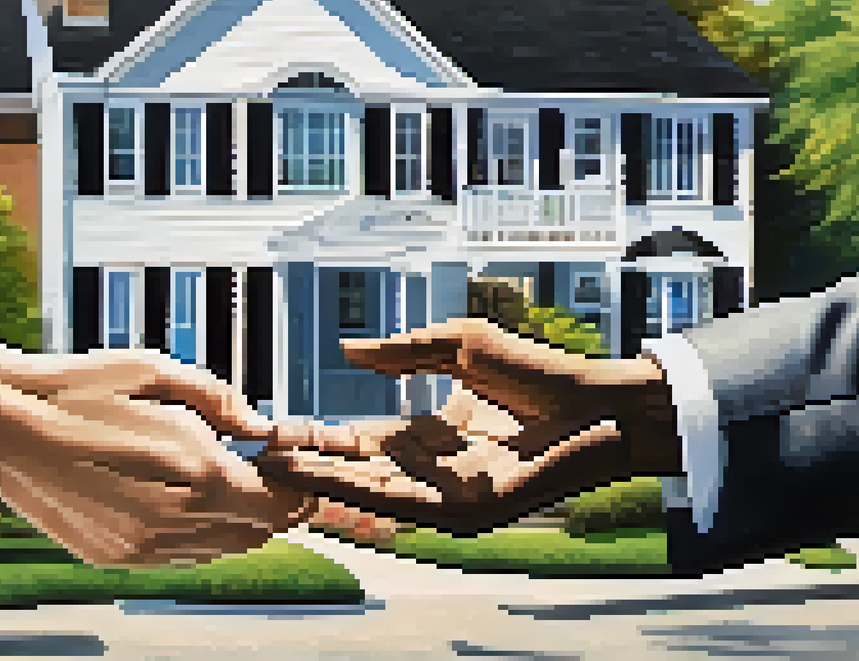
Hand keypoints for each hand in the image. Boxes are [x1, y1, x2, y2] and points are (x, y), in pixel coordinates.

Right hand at [0, 317, 311, 566]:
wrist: (2, 426)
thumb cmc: (77, 392)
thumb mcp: (158, 373)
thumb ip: (222, 402)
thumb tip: (261, 426)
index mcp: (198, 476)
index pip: (279, 505)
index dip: (300, 492)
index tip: (302, 475)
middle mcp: (174, 523)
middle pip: (255, 534)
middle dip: (270, 506)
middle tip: (264, 472)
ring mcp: (141, 548)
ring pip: (217, 550)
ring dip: (231, 522)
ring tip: (214, 480)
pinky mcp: (114, 558)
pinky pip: (176, 556)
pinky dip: (191, 533)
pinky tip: (174, 497)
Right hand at [251, 319, 680, 534]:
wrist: (599, 404)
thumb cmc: (541, 376)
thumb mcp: (458, 349)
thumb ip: (403, 352)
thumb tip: (349, 349)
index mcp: (431, 437)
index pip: (363, 444)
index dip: (321, 440)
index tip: (279, 433)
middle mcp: (433, 470)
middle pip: (356, 472)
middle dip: (308, 467)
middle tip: (259, 459)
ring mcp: (445, 493)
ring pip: (367, 493)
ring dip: (318, 484)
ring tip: (272, 471)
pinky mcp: (461, 510)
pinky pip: (397, 503)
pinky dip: (353, 493)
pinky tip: (319, 481)